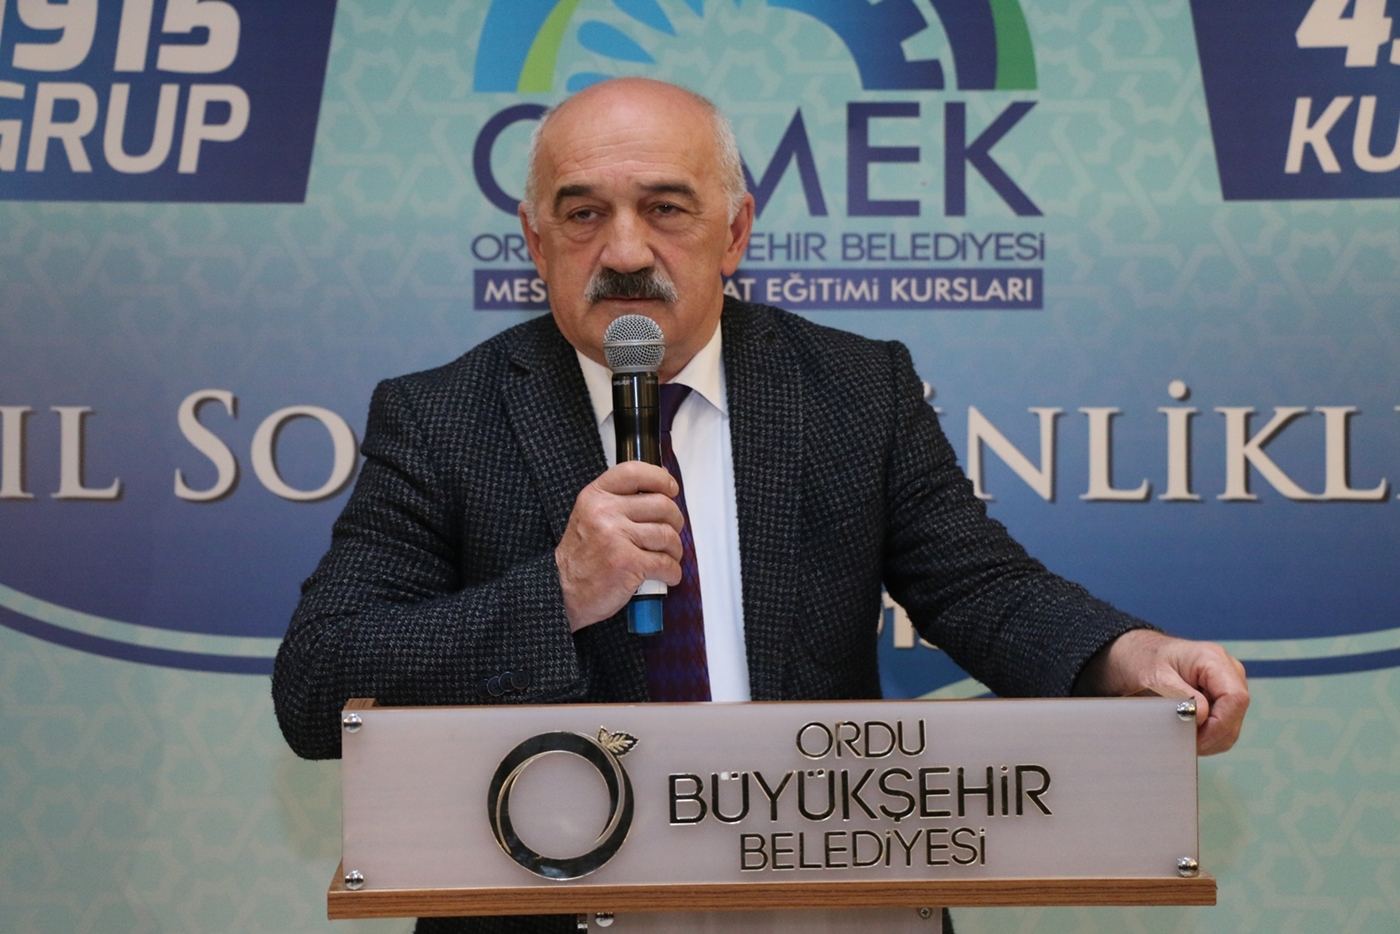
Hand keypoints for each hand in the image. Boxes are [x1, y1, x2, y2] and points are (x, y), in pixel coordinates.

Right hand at [555, 461, 683, 630]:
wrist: (562, 592)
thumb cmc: (582, 558)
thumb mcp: (590, 516)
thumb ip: (620, 499)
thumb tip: (661, 484)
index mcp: (595, 496)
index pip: (634, 472)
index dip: (660, 479)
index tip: (671, 489)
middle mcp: (604, 512)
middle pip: (662, 505)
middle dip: (675, 522)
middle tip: (670, 534)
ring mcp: (616, 537)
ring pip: (668, 535)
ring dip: (674, 550)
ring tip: (666, 558)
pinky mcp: (627, 562)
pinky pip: (666, 563)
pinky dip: (672, 572)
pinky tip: (665, 575)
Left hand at [1075, 629, 1249, 755]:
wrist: (1139, 657)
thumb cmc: (1144, 661)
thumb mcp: (1154, 677)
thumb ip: (1178, 696)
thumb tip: (1201, 717)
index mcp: (1214, 660)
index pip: (1235, 697)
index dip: (1219, 724)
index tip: (1194, 738)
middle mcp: (1229, 672)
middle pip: (1235, 715)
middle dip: (1210, 736)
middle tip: (1180, 741)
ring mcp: (1228, 687)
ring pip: (1231, 727)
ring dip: (1208, 739)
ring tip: (1179, 734)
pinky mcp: (1223, 701)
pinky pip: (1223, 728)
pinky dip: (1206, 737)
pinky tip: (1185, 731)